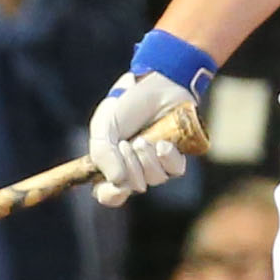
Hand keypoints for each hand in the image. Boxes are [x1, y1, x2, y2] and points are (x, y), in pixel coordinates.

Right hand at [86, 67, 201, 204]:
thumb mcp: (105, 126)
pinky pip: (174, 171)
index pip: (108, 194)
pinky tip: (163, 143)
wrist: (156, 84)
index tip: (115, 186)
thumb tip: (118, 182)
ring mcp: (156, 164)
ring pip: (155, 180)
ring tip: (144, 138)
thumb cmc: (127, 104)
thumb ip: (103, 154)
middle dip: (129, 166)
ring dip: (147, 159)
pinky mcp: (176, 157)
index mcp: (111, 164)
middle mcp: (134, 168)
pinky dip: (167, 158)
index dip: (110, 195)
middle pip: (132, 188)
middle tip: (127, 143)